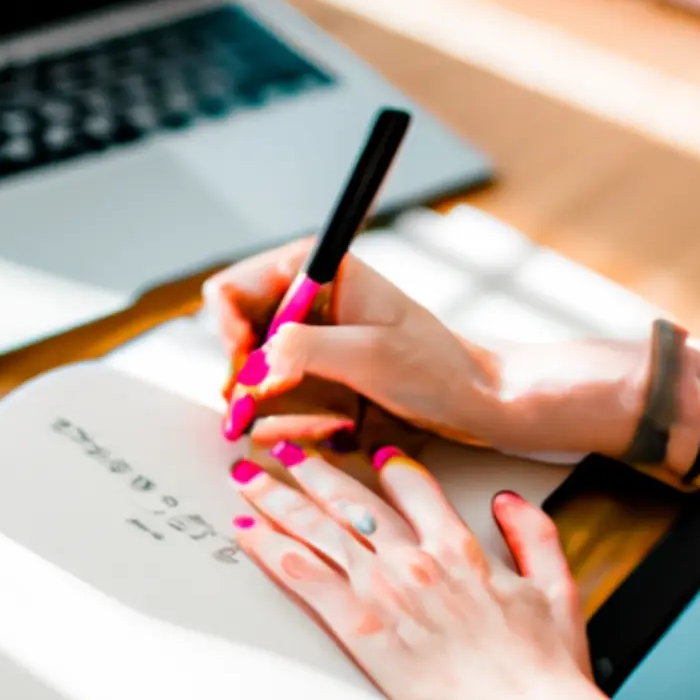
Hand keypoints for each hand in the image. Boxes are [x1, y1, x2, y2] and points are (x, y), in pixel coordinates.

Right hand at [202, 239, 501, 447]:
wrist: (473, 397)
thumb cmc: (435, 367)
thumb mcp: (370, 356)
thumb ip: (306, 349)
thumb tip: (256, 360)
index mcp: (316, 269)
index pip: (231, 289)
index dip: (226, 331)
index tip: (247, 368)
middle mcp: (303, 295)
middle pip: (232, 330)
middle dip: (241, 373)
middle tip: (254, 409)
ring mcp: (306, 331)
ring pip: (248, 365)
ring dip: (261, 400)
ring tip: (305, 424)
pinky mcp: (314, 364)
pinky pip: (271, 389)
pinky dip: (280, 414)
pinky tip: (316, 430)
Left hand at [230, 443, 673, 699]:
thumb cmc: (547, 670)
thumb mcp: (557, 589)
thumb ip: (534, 534)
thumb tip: (506, 500)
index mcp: (459, 547)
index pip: (413, 485)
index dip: (390, 466)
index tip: (373, 457)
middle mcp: (414, 560)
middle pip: (349, 500)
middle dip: (310, 471)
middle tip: (281, 450)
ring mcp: (383, 592)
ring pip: (318, 530)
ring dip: (278, 500)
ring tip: (249, 478)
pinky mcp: (360, 630)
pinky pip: (306, 579)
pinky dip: (273, 551)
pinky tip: (250, 534)